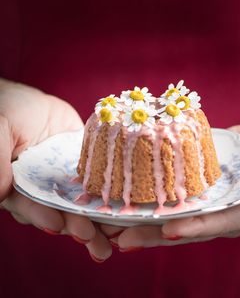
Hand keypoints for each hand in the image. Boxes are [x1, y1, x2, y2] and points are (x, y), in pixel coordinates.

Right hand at [0, 79, 111, 261]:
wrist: (34, 103)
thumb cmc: (10, 110)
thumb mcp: (1, 128)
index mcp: (19, 185)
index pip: (30, 204)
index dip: (42, 215)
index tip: (57, 225)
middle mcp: (43, 189)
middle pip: (60, 212)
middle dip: (76, 226)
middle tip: (94, 240)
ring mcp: (66, 183)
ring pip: (82, 205)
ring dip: (96, 222)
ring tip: (111, 239)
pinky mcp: (86, 172)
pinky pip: (99, 185)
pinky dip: (110, 200)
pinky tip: (123, 213)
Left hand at [112, 117, 239, 249]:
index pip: (219, 223)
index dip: (195, 228)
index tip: (167, 231)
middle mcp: (226, 212)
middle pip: (189, 227)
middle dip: (157, 235)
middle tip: (121, 239)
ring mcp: (211, 202)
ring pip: (176, 217)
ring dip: (146, 223)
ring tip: (114, 228)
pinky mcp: (200, 190)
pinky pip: (175, 199)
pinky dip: (153, 202)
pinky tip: (129, 203)